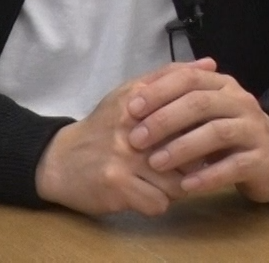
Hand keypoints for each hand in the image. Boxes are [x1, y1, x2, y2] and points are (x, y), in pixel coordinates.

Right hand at [34, 60, 220, 216]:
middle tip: (181, 165)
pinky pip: (159, 204)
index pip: (190, 113)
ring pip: (179, 183)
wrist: (58, 160)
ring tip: (159, 180)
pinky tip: (143, 194)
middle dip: (191, 164)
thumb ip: (168, 79)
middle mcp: (131, 128)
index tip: (200, 139)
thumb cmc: (102, 128)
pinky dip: (155, 203)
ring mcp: (124, 158)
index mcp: (137, 101)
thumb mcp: (130, 95)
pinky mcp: (117, 186)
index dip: (201, 132)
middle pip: (190, 153)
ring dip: (175, 187)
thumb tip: (211, 64)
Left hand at [124, 57, 268, 202]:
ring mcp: (255, 129)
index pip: (187, 78)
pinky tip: (185, 186)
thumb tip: (132, 92)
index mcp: (221, 84)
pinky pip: (234, 166)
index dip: (158, 91)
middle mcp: (241, 101)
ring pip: (217, 133)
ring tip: (156, 163)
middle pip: (200, 103)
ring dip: (182, 148)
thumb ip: (171, 98)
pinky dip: (208, 176)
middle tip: (136, 139)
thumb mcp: (201, 112)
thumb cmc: (225, 131)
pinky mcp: (263, 159)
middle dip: (164, 120)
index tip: (130, 109)